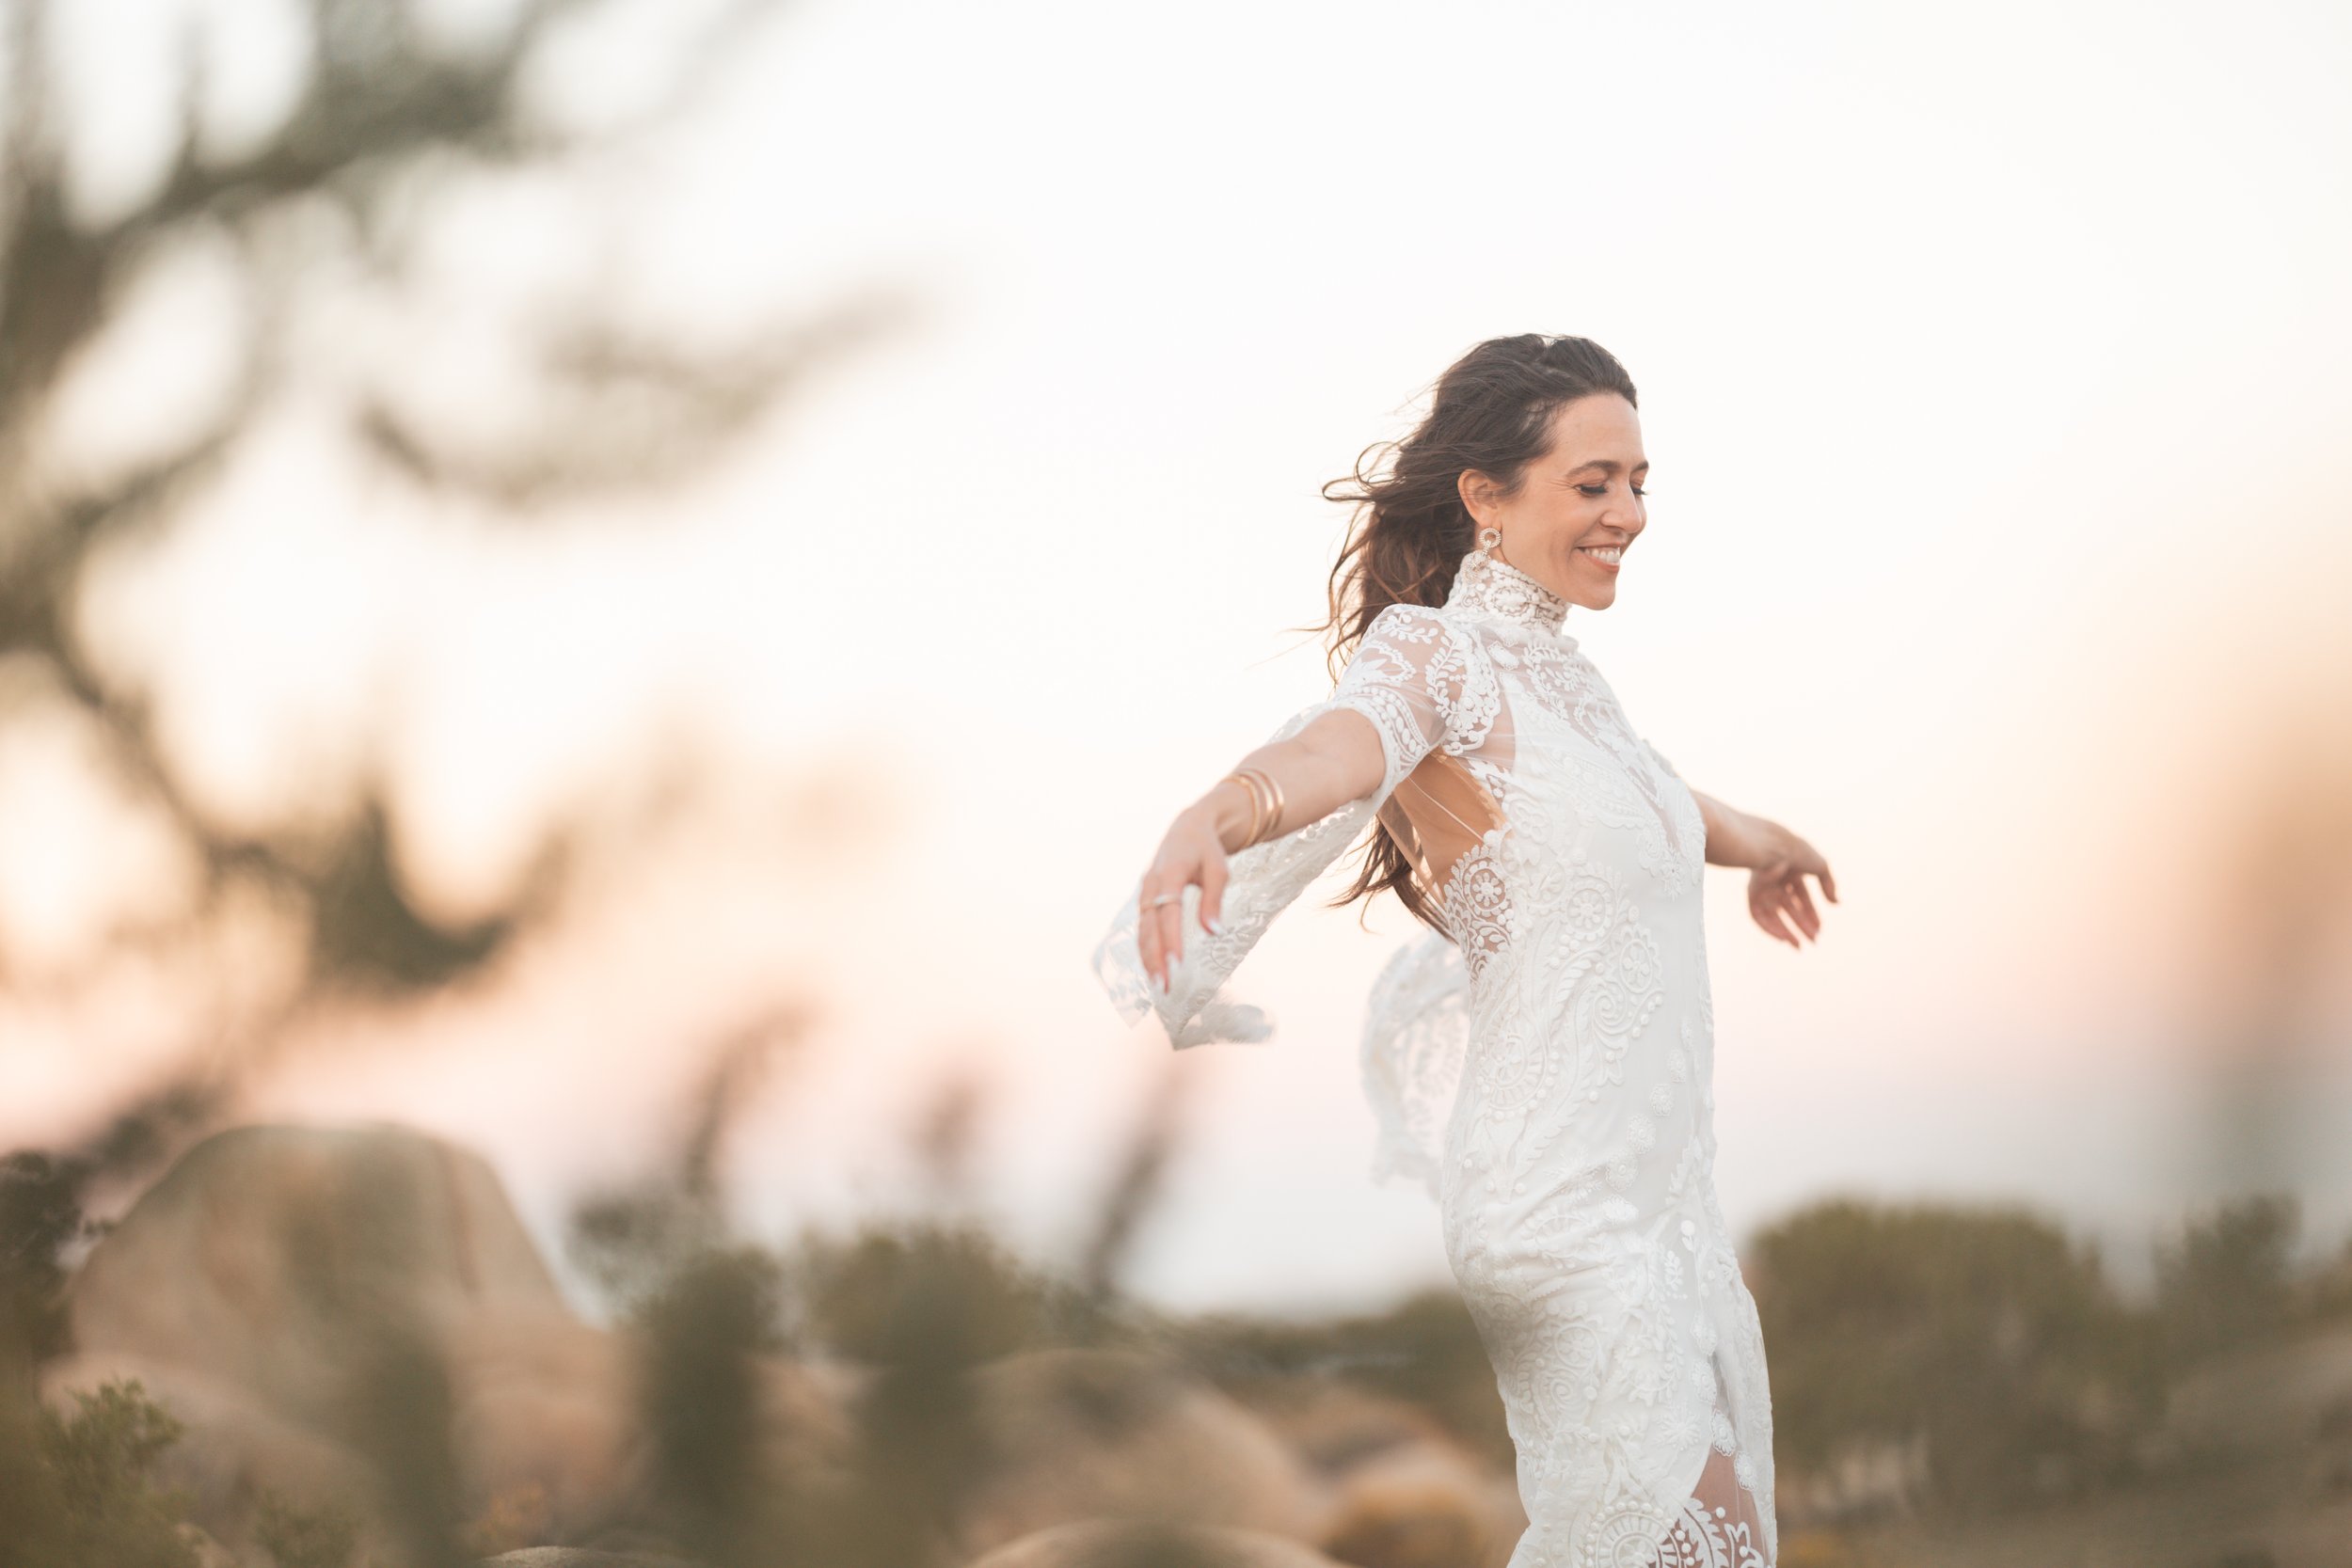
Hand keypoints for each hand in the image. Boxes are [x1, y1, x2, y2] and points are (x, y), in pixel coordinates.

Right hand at [1135, 802, 1231, 990]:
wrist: (1187, 828)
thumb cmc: (1207, 849)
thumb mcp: (1219, 869)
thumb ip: (1214, 899)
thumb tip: (1214, 932)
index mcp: (1169, 872)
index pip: (1169, 911)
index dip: (1171, 939)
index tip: (1177, 965)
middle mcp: (1151, 884)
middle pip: (1149, 925)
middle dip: (1155, 956)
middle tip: (1164, 986)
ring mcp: (1145, 892)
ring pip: (1142, 929)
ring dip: (1148, 957)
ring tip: (1159, 985)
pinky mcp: (1146, 900)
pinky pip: (1143, 928)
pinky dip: (1147, 948)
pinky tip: (1154, 969)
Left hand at [1745, 821, 1836, 948]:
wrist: (1777, 846)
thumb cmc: (1798, 853)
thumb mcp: (1820, 867)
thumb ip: (1828, 885)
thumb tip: (1836, 904)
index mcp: (1793, 872)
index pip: (1802, 898)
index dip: (1812, 914)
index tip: (1819, 929)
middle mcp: (1777, 880)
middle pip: (1789, 908)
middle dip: (1801, 925)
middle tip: (1813, 941)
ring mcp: (1763, 885)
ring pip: (1774, 914)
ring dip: (1787, 930)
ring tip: (1799, 945)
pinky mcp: (1751, 891)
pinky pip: (1758, 915)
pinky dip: (1770, 928)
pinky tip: (1783, 938)